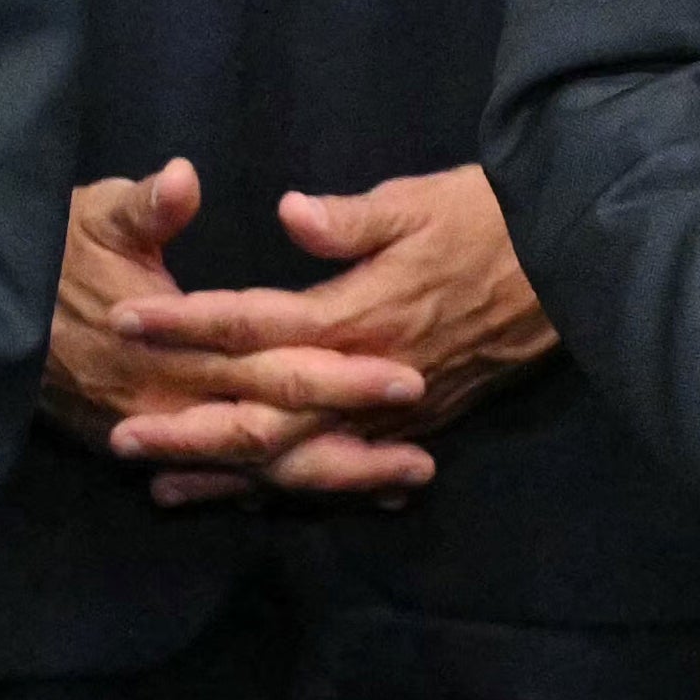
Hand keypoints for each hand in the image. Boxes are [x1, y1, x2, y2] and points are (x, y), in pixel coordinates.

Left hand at [51, 161, 535, 508]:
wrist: (580, 266)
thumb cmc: (495, 221)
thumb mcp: (423, 202)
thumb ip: (352, 218)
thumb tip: (288, 211)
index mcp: (360, 312)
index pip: (254, 322)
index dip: (187, 322)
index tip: (125, 318)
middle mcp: (367, 375)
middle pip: (262, 413)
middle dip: (189, 427)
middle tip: (119, 437)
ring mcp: (393, 409)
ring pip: (297, 455)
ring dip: (228, 472)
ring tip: (163, 485)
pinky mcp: (417, 424)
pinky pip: (342, 468)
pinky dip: (291, 488)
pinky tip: (251, 497)